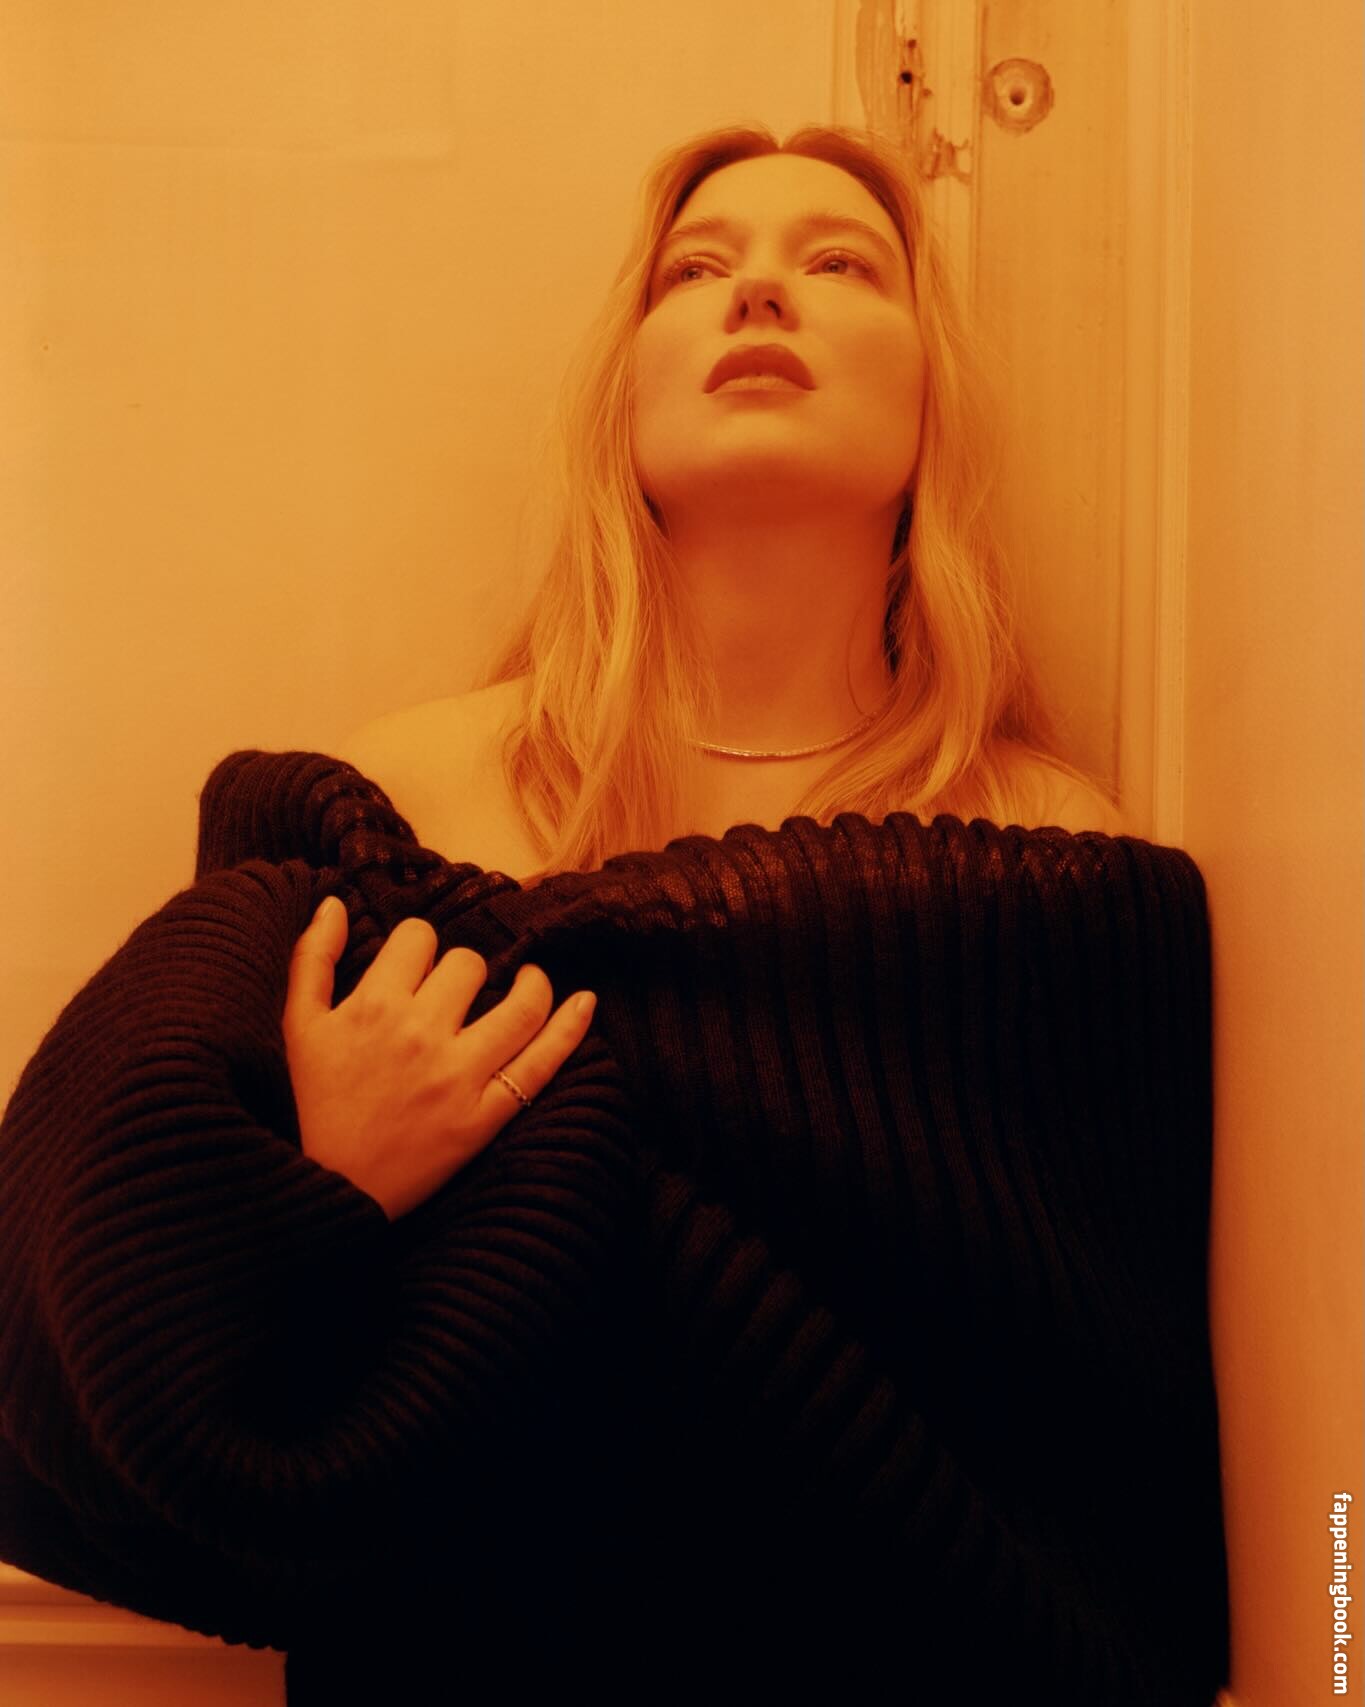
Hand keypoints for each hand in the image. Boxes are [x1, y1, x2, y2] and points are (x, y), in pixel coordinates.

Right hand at [282, 897, 596, 1220]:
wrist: (333, 1189)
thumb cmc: (318, 1103)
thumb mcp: (299, 1026)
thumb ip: (312, 959)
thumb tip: (334, 902)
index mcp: (372, 1006)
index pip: (420, 937)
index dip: (422, 946)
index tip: (420, 968)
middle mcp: (419, 1034)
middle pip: (468, 963)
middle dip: (464, 970)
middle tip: (458, 994)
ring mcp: (457, 1075)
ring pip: (519, 1003)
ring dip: (531, 985)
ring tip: (529, 984)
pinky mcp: (484, 1116)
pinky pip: (540, 1064)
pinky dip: (570, 1028)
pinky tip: (584, 1002)